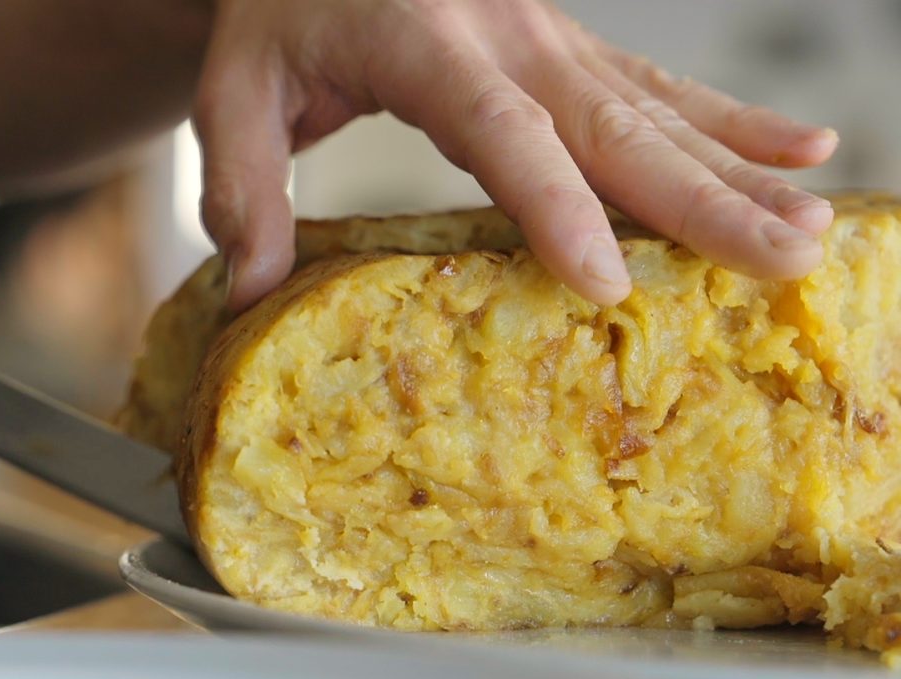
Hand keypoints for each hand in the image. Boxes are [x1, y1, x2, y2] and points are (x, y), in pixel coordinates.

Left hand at [195, 0, 838, 309]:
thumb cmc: (274, 19)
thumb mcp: (230, 94)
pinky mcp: (565, 48)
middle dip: (700, 197)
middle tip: (779, 258)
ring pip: (655, 108)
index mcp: (420, 42)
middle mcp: (505, 34)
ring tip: (810, 226)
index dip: (553, 203)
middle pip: (610, 123)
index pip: (496, 129)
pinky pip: (655, 89)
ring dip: (738, 168)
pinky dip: (731, 121)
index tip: (605, 278)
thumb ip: (240, 186)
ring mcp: (547, 36)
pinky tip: (802, 150)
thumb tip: (254, 289)